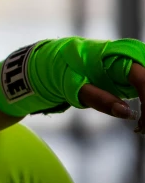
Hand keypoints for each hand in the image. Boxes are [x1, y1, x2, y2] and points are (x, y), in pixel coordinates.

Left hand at [0, 37, 144, 121]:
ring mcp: (129, 66)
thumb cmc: (59, 71)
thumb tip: (126, 112)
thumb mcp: (72, 87)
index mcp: (112, 54)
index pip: (143, 77)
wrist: (47, 64)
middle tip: (143, 128)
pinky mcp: (128, 77)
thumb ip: (98, 98)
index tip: (142, 123)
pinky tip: (141, 124)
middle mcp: (125, 57)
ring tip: (142, 128)